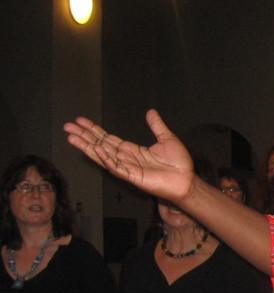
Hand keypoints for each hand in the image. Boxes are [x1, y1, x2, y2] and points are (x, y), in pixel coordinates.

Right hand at [64, 109, 195, 202]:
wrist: (188, 180)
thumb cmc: (179, 164)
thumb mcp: (167, 139)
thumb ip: (156, 126)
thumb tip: (150, 111)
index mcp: (133, 150)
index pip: (108, 139)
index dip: (95, 130)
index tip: (81, 121)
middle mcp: (127, 159)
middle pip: (101, 146)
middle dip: (84, 136)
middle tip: (68, 126)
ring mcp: (128, 169)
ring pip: (103, 156)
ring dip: (88, 147)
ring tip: (72, 138)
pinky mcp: (134, 177)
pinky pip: (117, 168)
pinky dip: (106, 159)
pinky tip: (96, 150)